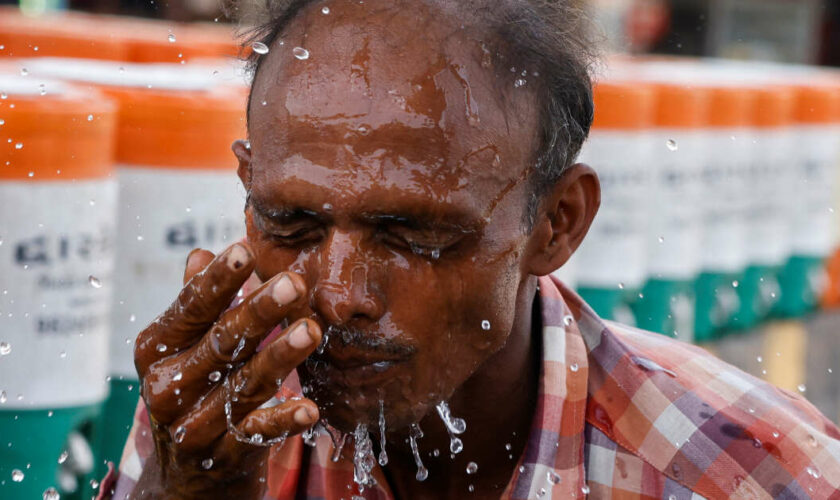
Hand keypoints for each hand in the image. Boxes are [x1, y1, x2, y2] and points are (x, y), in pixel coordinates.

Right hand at [131, 242, 321, 498]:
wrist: (187, 478)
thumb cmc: (194, 392)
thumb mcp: (185, 349)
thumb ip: (196, 305)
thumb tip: (200, 252)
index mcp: (156, 351)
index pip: (190, 309)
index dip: (217, 280)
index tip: (244, 250)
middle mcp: (167, 388)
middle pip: (220, 343)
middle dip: (258, 312)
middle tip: (294, 284)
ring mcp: (193, 425)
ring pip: (242, 385)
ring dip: (279, 357)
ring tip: (311, 331)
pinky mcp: (223, 455)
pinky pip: (257, 434)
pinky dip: (283, 421)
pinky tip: (310, 408)